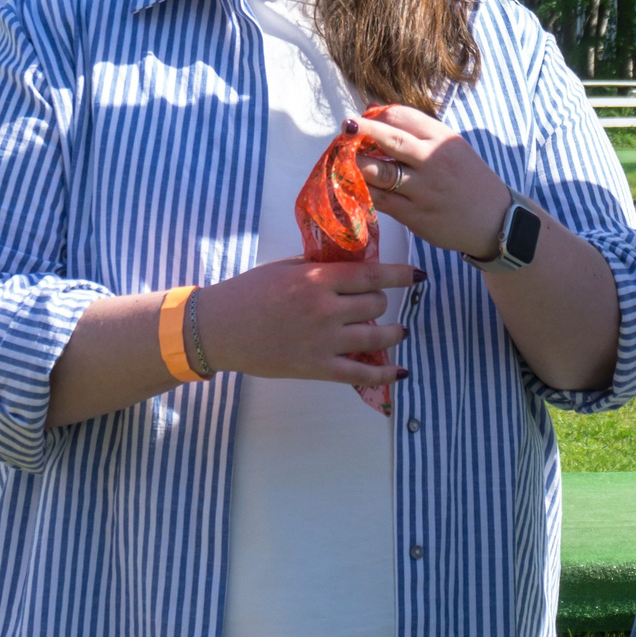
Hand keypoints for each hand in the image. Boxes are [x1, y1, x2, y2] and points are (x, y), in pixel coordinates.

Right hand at [194, 258, 417, 387]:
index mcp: (317, 278)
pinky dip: (384, 375)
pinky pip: (361, 373)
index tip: (417, 274)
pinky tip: (399, 373)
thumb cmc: (248, 292)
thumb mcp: (285, 267)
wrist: (218, 328)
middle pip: (377, 304)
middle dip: (383, 302)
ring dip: (392, 333)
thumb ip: (320, 265)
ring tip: (397, 331)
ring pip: (376, 337)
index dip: (400, 274)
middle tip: (380, 303)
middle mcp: (325, 309)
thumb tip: (353, 262)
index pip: (372, 274)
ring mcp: (323, 341)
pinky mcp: (317, 368)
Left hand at [350, 105, 515, 260]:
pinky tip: (351, 186)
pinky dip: (362, 191)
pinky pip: (380, 200)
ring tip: (341, 159)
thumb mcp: (451, 147)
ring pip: (379, 172)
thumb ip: (417, 131)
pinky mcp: (415, 215)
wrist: (495, 220)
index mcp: (442, 138)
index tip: (362, 119)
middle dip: (361, 131)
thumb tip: (373, 110)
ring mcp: (423, 189)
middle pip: (389, 139)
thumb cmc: (469, 180)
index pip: (402, 115)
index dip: (376, 114)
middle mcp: (433, 160)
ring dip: (355, 164)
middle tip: (344, 128)